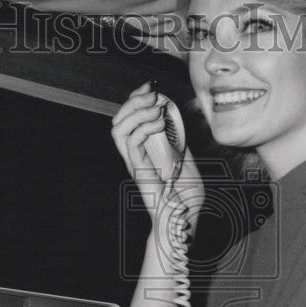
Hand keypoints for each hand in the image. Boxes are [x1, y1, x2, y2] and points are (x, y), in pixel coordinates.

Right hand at [111, 83, 203, 226]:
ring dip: (136, 112)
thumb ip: (179, 142)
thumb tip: (178, 122)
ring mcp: (135, 163)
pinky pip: (131, 144)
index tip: (150, 88)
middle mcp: (134, 155)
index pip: (129, 119)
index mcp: (143, 150)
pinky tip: (160, 124)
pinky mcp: (139, 171)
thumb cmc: (186, 195)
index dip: (135, 100)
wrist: (184, 218)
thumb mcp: (186, 159)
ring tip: (155, 108)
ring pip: (119, 129)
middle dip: (133, 101)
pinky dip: (144, 128)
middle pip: (119, 120)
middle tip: (152, 95)